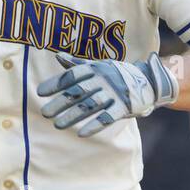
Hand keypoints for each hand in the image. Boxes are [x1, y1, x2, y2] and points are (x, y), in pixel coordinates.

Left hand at [36, 52, 178, 137]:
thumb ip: (77, 64)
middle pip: (78, 92)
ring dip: (73, 116)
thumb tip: (57, 55)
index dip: (56, 83)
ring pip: (90, 106)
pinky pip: (108, 117)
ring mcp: (114, 93)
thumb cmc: (117, 74)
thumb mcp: (98, 66)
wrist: (150, 81)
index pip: (72, 76)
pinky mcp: (125, 107)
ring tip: (57, 125)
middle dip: (60, 102)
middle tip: (44, 113)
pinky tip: (81, 133)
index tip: (40, 92)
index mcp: (96, 69)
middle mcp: (104, 80)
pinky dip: (95, 125)